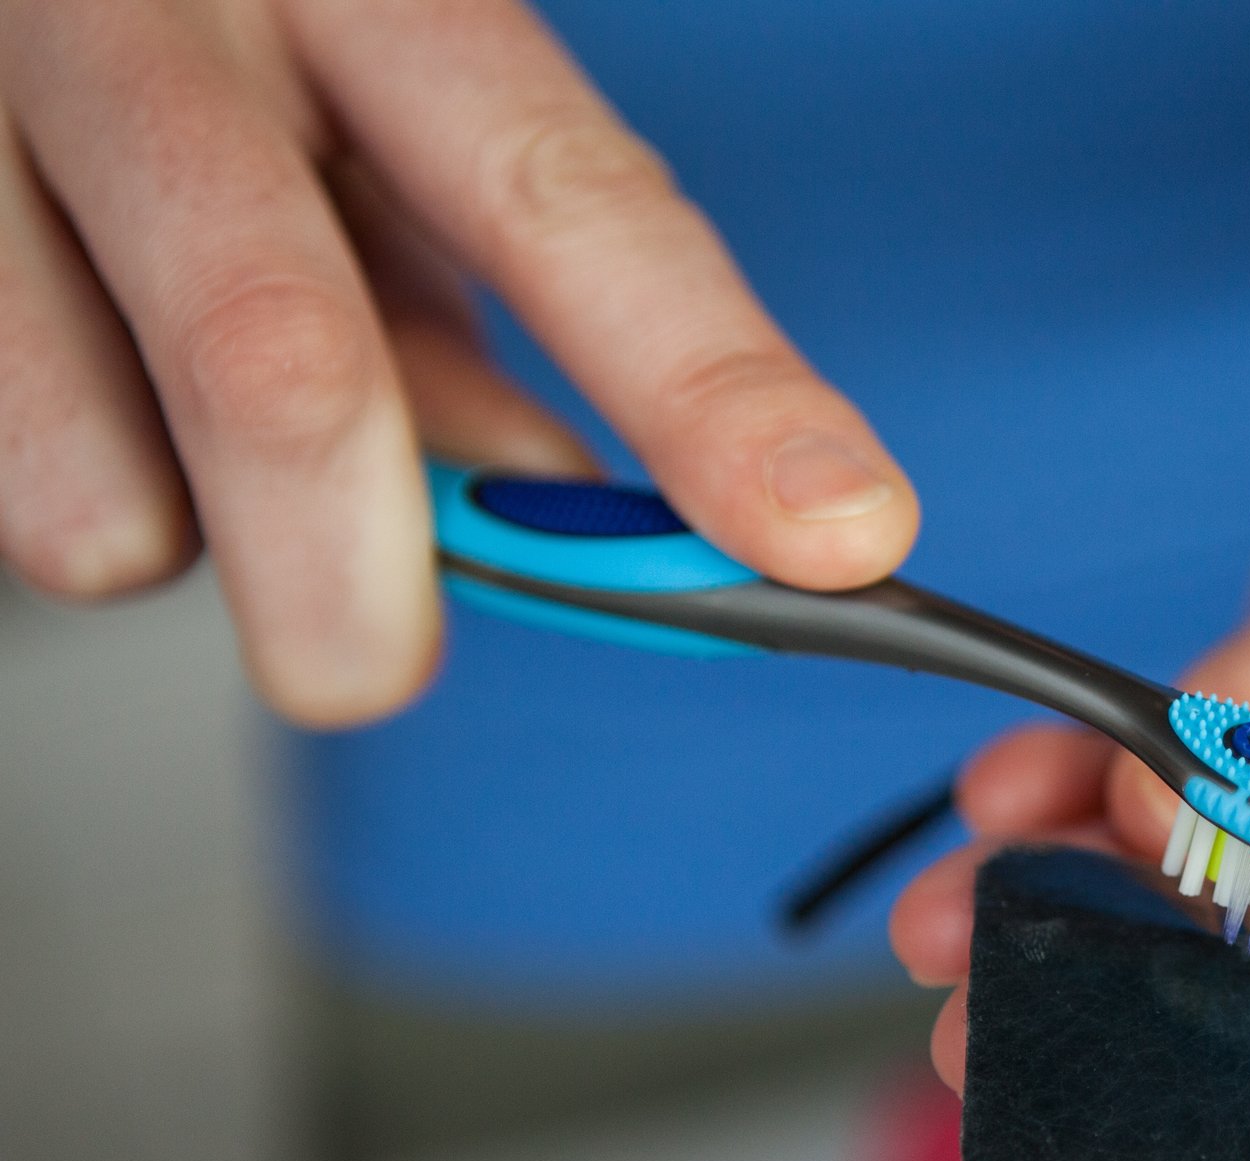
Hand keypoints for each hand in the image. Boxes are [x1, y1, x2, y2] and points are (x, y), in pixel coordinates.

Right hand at [0, 0, 916, 723]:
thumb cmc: (218, 63)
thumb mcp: (373, 139)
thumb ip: (473, 320)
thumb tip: (564, 524)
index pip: (568, 204)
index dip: (709, 388)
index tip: (835, 533)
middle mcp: (160, 24)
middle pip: (278, 354)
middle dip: (354, 567)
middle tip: (374, 668)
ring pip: (92, 462)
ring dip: (169, 531)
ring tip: (174, 440)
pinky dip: (71, 490)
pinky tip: (72, 378)